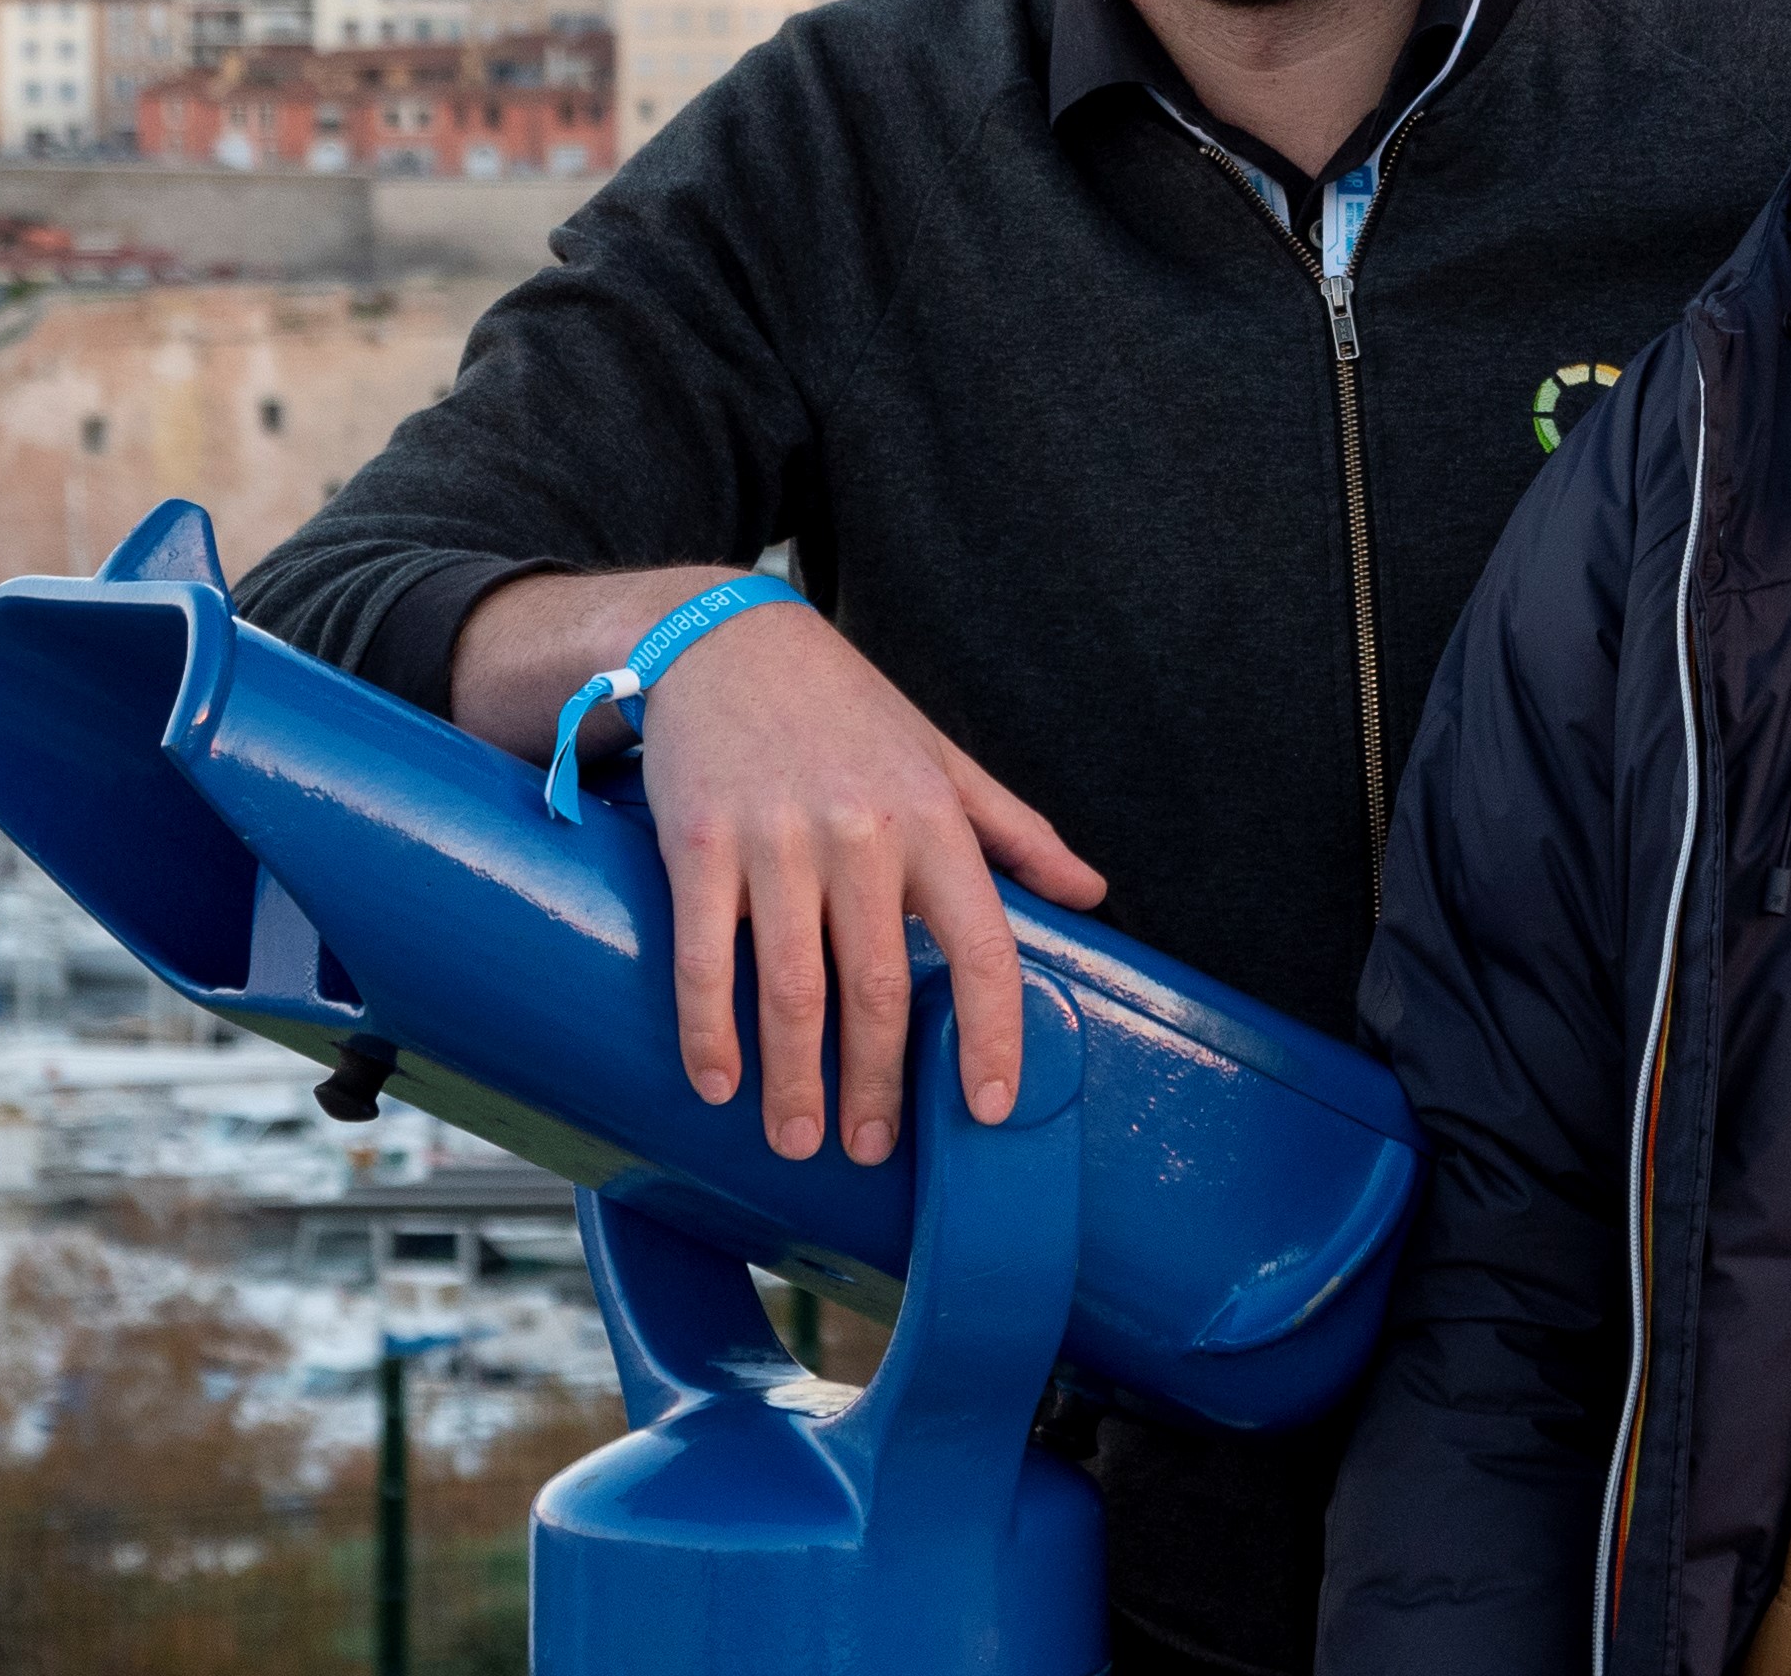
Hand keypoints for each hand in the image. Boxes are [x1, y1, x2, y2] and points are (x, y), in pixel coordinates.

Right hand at [451, 568, 1103, 1163]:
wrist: (725, 640)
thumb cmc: (846, 710)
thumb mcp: (944, 759)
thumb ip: (1017, 832)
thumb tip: (1091, 893)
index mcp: (933, 822)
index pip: (983, 948)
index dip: (992, 1035)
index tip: (988, 1109)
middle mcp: (862, 835)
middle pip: (878, 989)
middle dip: (876, 1085)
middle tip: (868, 1150)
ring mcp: (776, 842)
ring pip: (790, 988)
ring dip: (792, 1080)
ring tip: (796, 1140)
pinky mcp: (698, 843)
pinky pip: (704, 956)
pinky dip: (708, 1030)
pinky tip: (716, 1082)